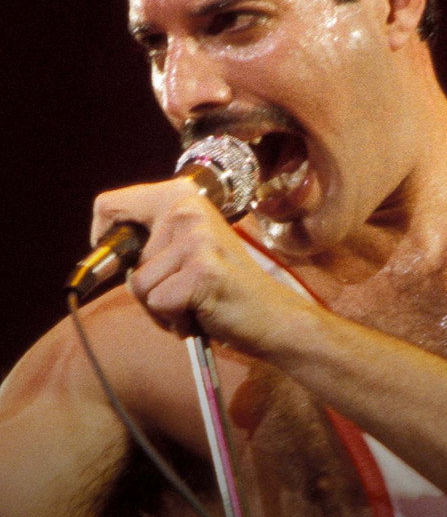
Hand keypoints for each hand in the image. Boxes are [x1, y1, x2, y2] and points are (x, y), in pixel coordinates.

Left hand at [90, 177, 310, 353]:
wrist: (274, 318)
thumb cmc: (225, 290)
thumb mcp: (188, 248)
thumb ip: (151, 240)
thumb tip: (102, 251)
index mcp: (183, 197)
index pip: (110, 204)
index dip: (104, 238)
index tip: (124, 260)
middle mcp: (189, 209)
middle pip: (126, 258)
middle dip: (147, 286)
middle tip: (185, 291)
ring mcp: (196, 239)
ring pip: (139, 285)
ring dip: (162, 306)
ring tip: (196, 303)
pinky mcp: (201, 271)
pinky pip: (157, 304)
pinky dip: (175, 319)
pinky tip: (202, 313)